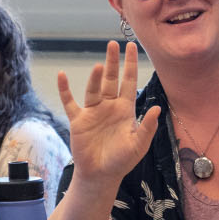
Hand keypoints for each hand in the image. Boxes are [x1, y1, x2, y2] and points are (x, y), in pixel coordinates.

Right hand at [56, 41, 159, 183]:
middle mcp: (109, 106)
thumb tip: (157, 108)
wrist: (101, 175)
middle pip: (111, 79)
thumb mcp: (138, 144)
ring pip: (94, 88)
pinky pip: (70, 102)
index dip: (131, 65)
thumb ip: (147, 127)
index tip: (132, 47)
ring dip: (95, 77)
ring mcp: (93, 112)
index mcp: (126, 109)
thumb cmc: (122, 161)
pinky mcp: (78, 120)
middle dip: (113, 62)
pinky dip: (65, 89)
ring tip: (99, 65)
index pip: (130, 82)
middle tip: (113, 44)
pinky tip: (62, 76)